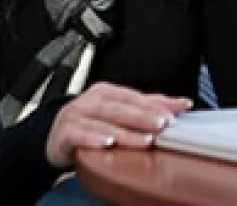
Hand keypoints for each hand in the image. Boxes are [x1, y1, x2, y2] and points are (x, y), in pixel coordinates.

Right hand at [45, 81, 192, 168]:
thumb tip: (181, 104)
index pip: (134, 97)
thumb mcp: (118, 110)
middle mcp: (92, 101)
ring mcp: (77, 115)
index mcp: (107, 92)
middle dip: (144, 117)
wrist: (55, 135)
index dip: (155, 105)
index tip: (175, 112)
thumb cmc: (90, 122)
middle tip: (163, 124)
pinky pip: (79, 135)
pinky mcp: (64, 133)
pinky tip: (107, 144)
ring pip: (104, 123)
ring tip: (144, 139)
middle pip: (121, 108)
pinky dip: (93, 139)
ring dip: (125, 131)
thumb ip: (148, 107)